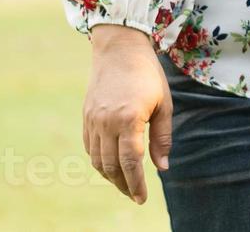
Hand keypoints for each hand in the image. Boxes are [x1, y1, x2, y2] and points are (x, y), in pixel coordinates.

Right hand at [83, 24, 170, 203]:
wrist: (120, 50)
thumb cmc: (148, 75)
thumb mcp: (164, 104)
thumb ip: (162, 138)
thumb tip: (162, 167)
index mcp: (129, 119)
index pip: (131, 162)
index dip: (136, 183)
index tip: (141, 199)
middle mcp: (106, 122)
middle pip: (111, 165)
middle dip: (123, 184)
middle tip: (134, 195)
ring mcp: (93, 120)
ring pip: (97, 159)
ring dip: (110, 176)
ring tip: (124, 184)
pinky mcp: (86, 117)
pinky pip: (90, 147)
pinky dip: (99, 160)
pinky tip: (110, 165)